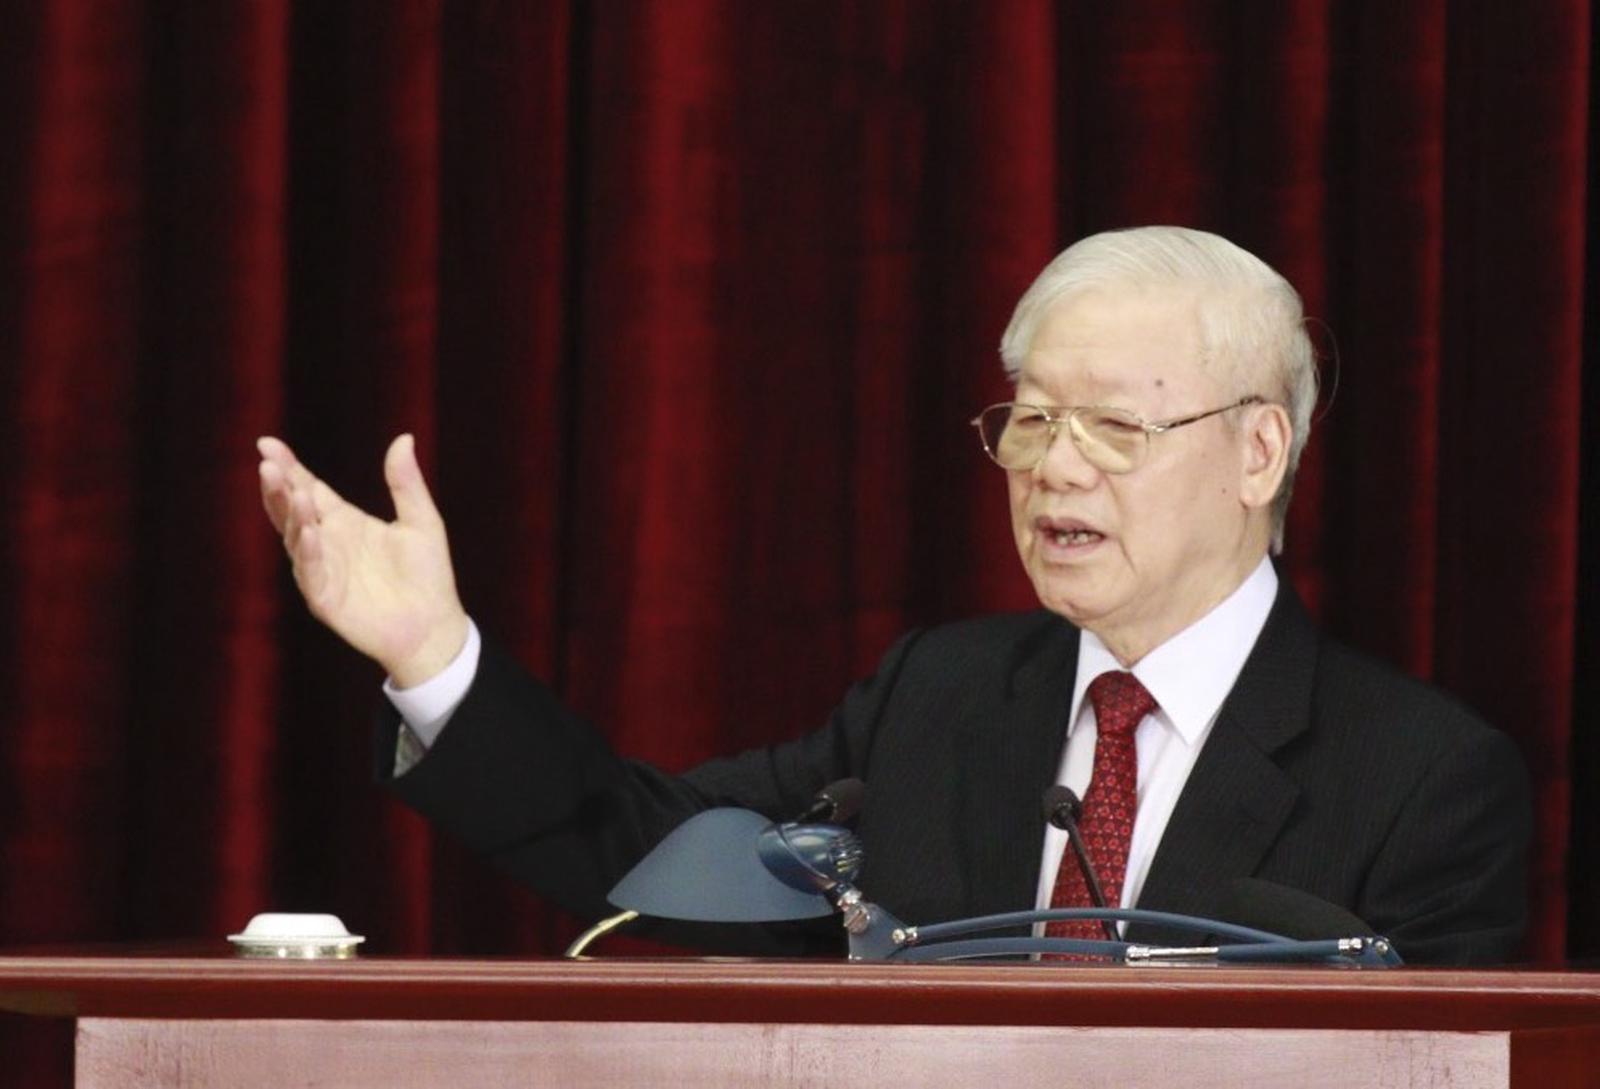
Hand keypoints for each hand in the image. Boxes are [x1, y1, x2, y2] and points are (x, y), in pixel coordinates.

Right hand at [257, 434, 469, 687]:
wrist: (435, 626)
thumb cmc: (428, 575)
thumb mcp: (422, 521)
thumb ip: (406, 483)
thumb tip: (403, 437)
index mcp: (345, 521)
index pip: (309, 487)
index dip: (289, 467)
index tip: (266, 444)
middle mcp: (327, 543)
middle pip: (292, 509)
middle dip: (278, 488)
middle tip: (267, 466)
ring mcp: (322, 570)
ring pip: (294, 538)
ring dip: (291, 515)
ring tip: (292, 491)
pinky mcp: (325, 598)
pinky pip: (310, 572)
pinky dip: (308, 551)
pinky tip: (309, 531)